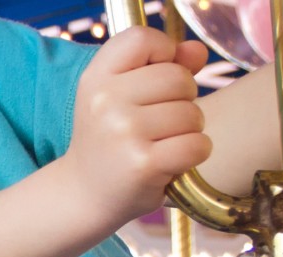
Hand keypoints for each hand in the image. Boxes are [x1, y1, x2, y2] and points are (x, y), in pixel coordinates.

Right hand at [65, 27, 211, 220]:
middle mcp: (105, 100)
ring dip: (189, 130)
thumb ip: (162, 66)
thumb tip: (198, 51)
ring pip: (192, 114)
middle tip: (160, 120)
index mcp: (96, 77)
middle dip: (183, 98)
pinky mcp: (144, 163)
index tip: (157, 76)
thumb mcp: (122, 95)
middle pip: (179, 77)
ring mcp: (123, 132)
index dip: (164, 52)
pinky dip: (194, 153)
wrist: (85, 192)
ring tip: (161, 142)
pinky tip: (172, 160)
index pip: (143, 38)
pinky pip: (197, 144)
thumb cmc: (110, 138)